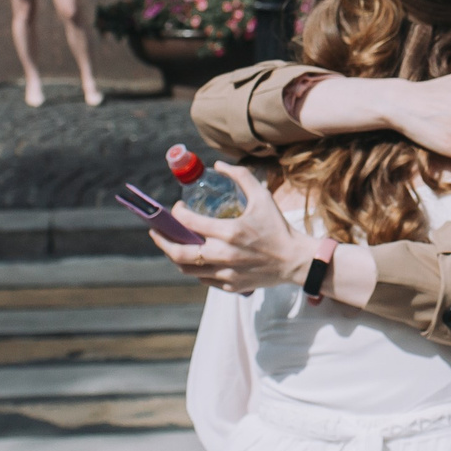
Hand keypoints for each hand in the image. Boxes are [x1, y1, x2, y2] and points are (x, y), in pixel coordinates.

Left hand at [150, 163, 313, 291]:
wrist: (295, 261)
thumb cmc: (278, 227)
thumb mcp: (262, 197)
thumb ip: (240, 177)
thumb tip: (218, 165)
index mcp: (229, 231)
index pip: (189, 222)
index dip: (177, 212)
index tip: (178, 207)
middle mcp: (224, 254)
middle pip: (179, 252)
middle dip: (162, 241)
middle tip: (156, 232)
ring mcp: (226, 272)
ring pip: (187, 268)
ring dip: (174, 256)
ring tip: (171, 245)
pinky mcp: (230, 285)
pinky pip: (203, 278)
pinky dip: (195, 268)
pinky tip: (195, 258)